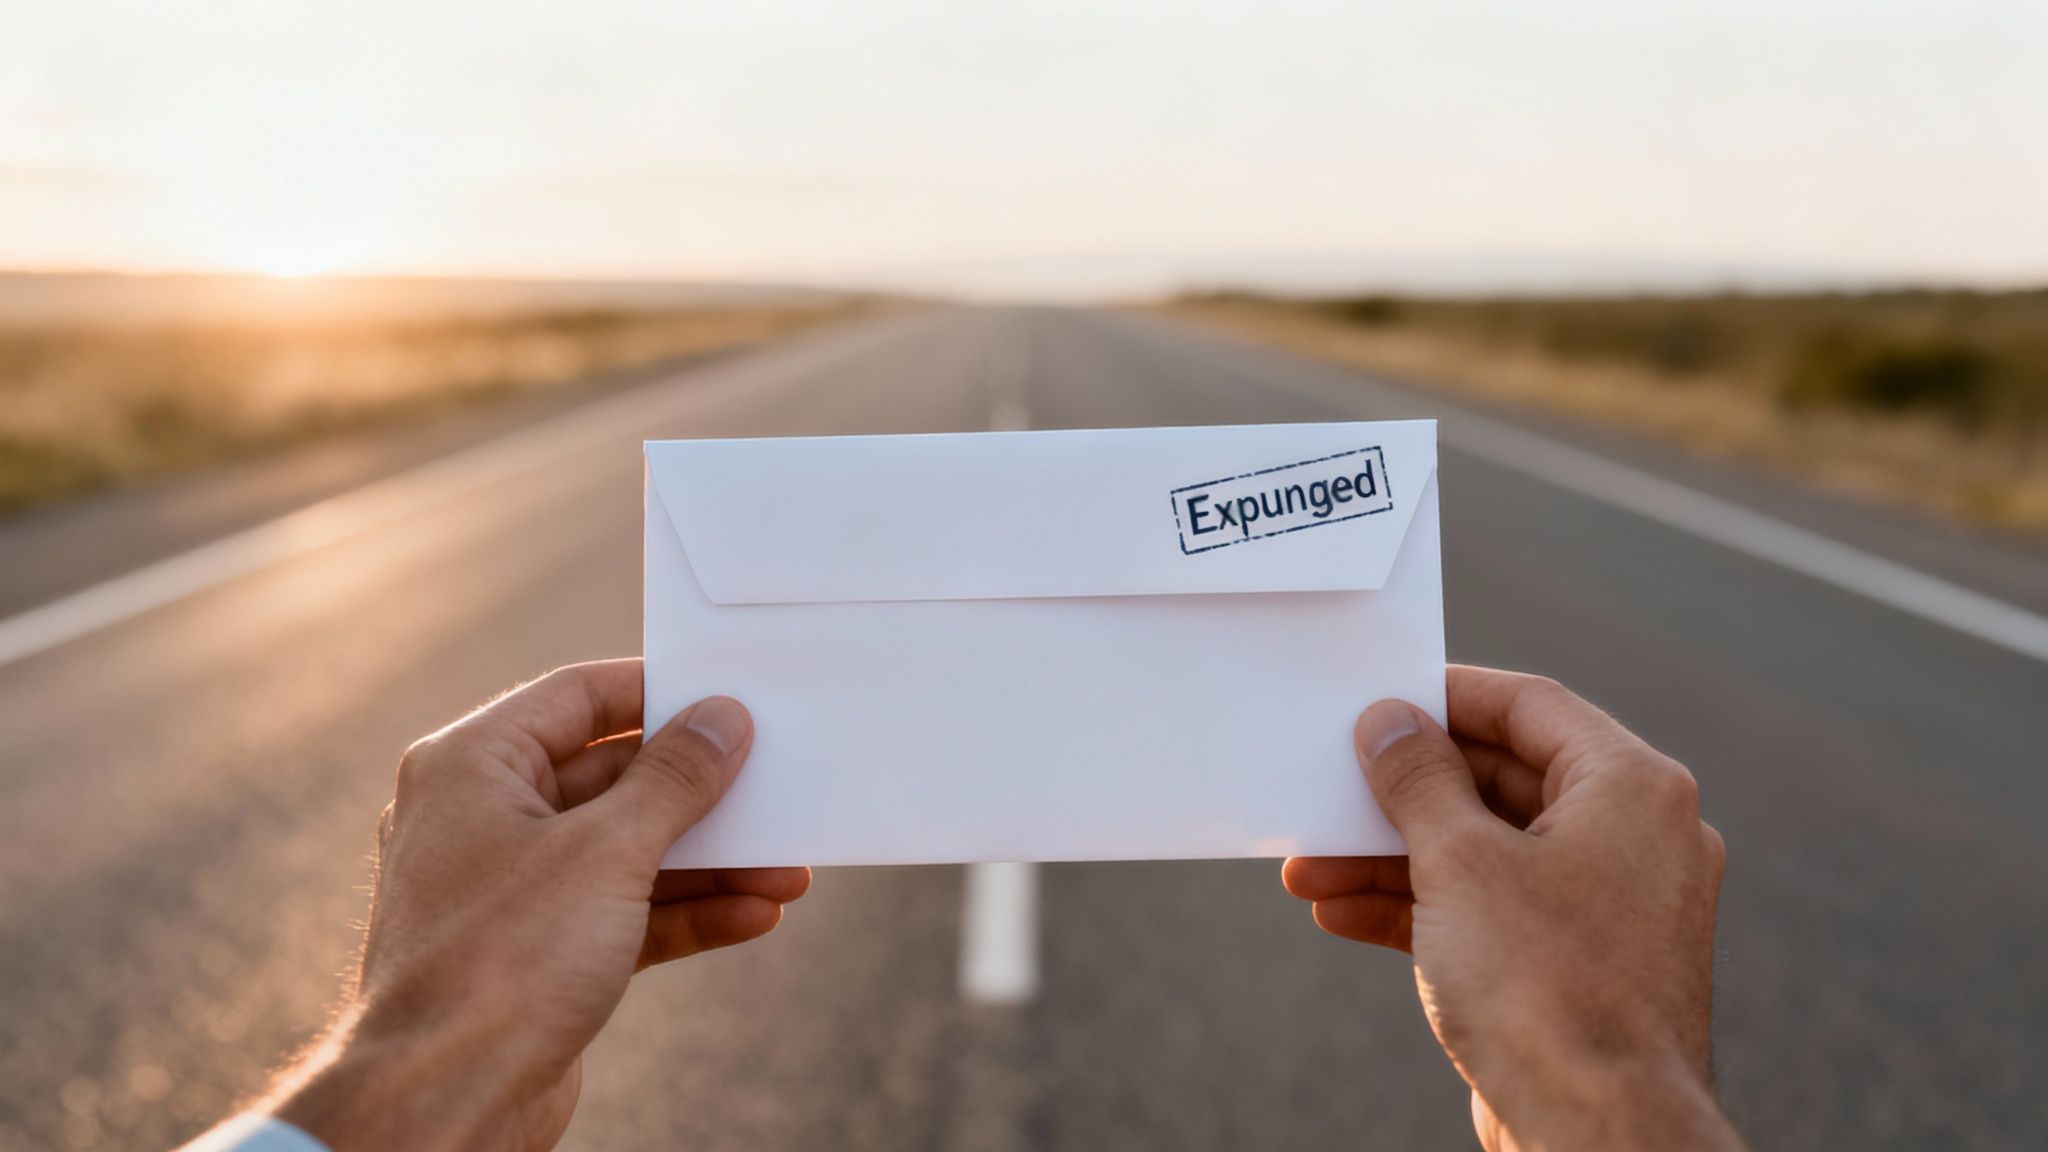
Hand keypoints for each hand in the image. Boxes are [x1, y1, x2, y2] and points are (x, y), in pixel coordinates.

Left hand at [265, 659, 808, 1151]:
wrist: (445, 1100)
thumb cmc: (499, 963)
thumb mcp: (607, 851)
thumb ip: (674, 779)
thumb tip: (721, 720)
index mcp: (471, 766)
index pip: (577, 697)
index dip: (657, 692)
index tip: (726, 697)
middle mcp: (483, 817)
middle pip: (612, 777)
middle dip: (701, 794)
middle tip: (774, 789)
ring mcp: (511, 888)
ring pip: (626, 850)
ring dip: (708, 860)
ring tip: (786, 869)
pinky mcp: (538, 951)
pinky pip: (623, 911)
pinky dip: (684, 912)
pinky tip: (750, 915)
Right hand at [1283, 666, 1742, 1151]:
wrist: (1597, 1133)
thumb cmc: (1547, 989)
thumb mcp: (1459, 861)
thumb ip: (1416, 779)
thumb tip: (1389, 724)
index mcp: (1632, 789)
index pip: (1531, 707)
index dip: (1447, 697)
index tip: (1381, 699)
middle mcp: (1635, 839)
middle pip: (1500, 783)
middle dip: (1401, 797)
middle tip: (1329, 791)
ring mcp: (1611, 908)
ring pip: (1488, 855)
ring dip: (1394, 860)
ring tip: (1311, 870)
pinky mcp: (1581, 968)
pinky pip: (1495, 912)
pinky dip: (1424, 910)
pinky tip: (1344, 916)